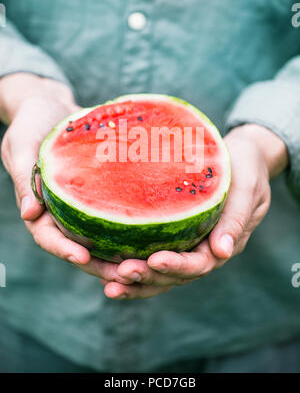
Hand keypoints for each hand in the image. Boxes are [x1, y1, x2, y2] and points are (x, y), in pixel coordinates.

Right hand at [0, 74, 130, 283]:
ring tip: (145, 261)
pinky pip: (118, 208)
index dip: (63, 249)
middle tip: (124, 273)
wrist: (50, 104)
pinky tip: (157, 227)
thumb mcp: (21, 146)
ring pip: (103, 234)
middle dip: (100, 263)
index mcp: (40, 207)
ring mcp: (85, 201)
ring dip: (121, 251)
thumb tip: (30, 214)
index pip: (48, 236)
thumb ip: (24, 179)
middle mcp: (64, 211)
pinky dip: (133, 222)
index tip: (82, 257)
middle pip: (81, 244)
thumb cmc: (30, 123)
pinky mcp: (104, 189)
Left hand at [101, 124, 287, 299]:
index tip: (155, 261)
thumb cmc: (246, 169)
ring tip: (107, 283)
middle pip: (174, 275)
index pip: (199, 264)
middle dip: (147, 278)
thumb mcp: (247, 190)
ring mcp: (185, 244)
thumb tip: (222, 252)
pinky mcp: (170, 233)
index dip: (177, 266)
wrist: (241, 157)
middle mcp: (201, 249)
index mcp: (222, 244)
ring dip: (134, 281)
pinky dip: (128, 264)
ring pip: (158, 272)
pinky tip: (106, 268)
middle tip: (120, 275)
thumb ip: (236, 220)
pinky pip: (149, 254)